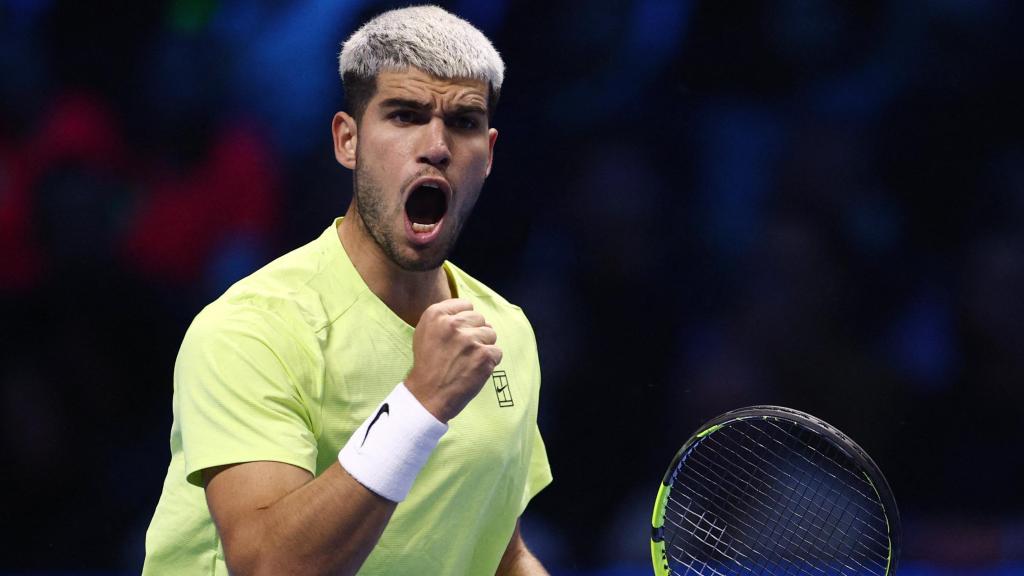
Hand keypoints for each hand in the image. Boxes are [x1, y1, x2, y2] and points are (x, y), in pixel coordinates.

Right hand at [405, 299, 501, 421]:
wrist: (427, 395)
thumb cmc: (427, 364)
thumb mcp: (424, 331)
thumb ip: (444, 317)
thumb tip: (467, 311)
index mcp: (436, 314)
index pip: (466, 305)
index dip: (465, 321)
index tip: (458, 334)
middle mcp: (453, 324)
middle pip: (480, 318)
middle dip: (475, 333)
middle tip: (463, 350)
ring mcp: (470, 340)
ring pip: (491, 334)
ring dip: (484, 347)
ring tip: (468, 360)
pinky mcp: (484, 356)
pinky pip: (497, 352)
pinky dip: (490, 362)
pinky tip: (475, 369)